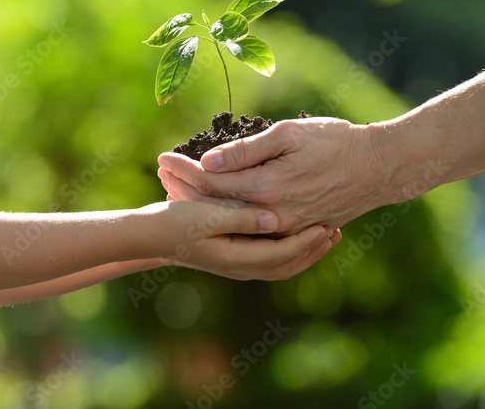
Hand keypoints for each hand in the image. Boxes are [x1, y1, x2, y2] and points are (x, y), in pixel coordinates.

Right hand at [140, 200, 340, 280]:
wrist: (149, 236)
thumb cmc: (175, 221)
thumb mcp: (208, 215)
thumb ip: (242, 217)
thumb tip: (276, 220)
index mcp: (237, 259)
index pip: (283, 253)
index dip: (307, 241)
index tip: (328, 224)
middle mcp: (241, 268)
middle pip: (288, 265)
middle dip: (313, 250)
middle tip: (335, 231)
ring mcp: (236, 267)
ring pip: (280, 266)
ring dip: (303, 252)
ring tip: (323, 235)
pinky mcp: (232, 259)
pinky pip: (270, 260)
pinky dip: (288, 251)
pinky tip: (292, 234)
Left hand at [157, 116, 391, 234]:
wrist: (379, 167)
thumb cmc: (336, 141)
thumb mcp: (289, 134)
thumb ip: (247, 150)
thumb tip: (209, 162)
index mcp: (268, 189)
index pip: (212, 184)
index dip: (184, 171)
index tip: (162, 159)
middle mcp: (273, 216)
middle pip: (216, 208)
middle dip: (185, 190)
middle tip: (161, 176)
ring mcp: (286, 228)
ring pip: (233, 221)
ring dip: (203, 206)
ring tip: (179, 191)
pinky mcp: (296, 230)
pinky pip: (254, 228)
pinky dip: (231, 216)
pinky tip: (217, 206)